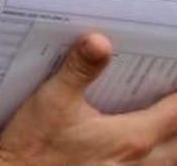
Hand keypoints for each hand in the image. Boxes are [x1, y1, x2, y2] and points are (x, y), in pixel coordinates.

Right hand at [0, 34, 176, 164]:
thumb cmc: (34, 148)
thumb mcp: (52, 101)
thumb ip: (78, 70)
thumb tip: (99, 42)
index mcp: (131, 138)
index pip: (176, 112)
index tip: (176, 75)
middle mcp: (140, 161)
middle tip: (171, 94)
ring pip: (172, 159)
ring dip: (173, 139)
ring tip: (166, 121)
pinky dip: (160, 156)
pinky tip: (147, 147)